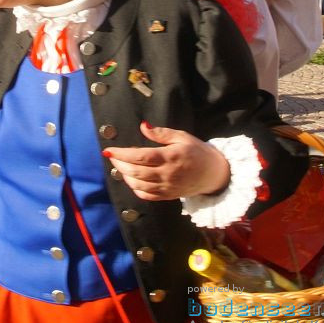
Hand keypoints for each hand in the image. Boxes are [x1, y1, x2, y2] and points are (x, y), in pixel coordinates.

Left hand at [104, 122, 230, 200]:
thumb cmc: (197, 152)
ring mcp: (167, 187)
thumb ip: (161, 133)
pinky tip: (131, 179)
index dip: (122, 154)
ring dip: (125, 176)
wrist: (214, 174)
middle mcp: (167, 174)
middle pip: (136, 172)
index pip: (141, 157)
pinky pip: (146, 195)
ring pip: (138, 185)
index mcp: (170, 157)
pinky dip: (135, 188)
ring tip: (120, 166)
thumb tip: (143, 126)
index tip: (108, 150)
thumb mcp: (182, 137)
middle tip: (112, 156)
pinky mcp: (168, 196)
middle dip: (119, 164)